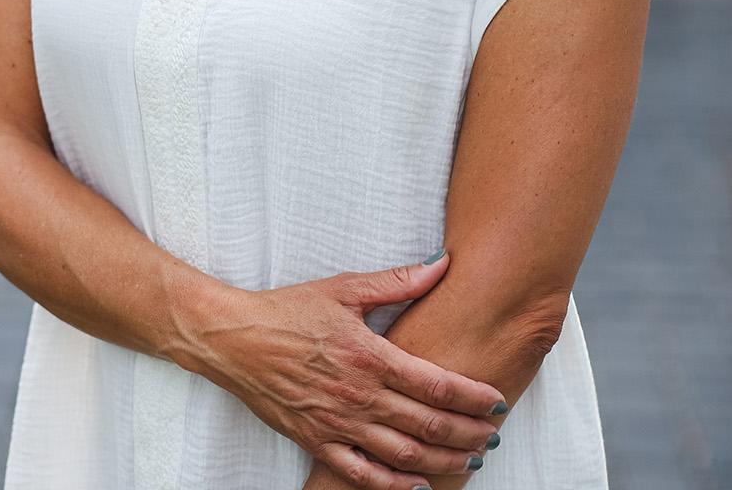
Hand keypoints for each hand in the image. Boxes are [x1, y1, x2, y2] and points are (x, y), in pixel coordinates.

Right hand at [199, 252, 503, 488]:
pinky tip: (418, 485)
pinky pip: (362, 474)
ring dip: (441, 461)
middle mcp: (357, 395)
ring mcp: (337, 424)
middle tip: (494, 434)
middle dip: (467, 432)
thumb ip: (397, 281)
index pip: (434, 382)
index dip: (471, 396)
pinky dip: (394, 484)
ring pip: (402, 454)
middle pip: (426, 423)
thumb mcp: (344, 288)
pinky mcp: (316, 442)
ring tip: (470, 460)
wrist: (235, 340)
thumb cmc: (289, 310)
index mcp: (368, 355)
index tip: (496, 400)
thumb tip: (441, 263)